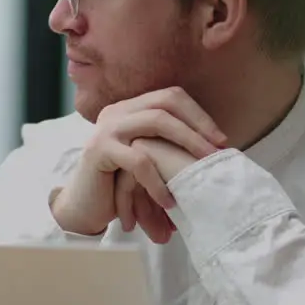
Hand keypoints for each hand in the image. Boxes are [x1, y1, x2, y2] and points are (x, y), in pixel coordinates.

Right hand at [50, 87, 224, 239]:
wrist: (83, 208)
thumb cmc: (121, 186)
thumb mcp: (147, 159)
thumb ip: (168, 146)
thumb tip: (215, 147)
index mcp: (130, 108)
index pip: (170, 96)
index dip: (198, 114)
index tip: (221, 139)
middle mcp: (117, 111)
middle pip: (166, 103)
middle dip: (198, 126)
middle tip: (218, 152)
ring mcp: (107, 128)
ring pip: (156, 122)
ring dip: (187, 144)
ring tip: (202, 170)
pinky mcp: (99, 151)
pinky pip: (139, 161)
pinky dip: (158, 182)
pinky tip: (170, 201)